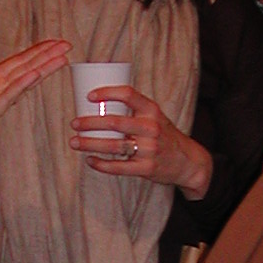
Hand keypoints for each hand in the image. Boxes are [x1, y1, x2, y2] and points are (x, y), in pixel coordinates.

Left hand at [0, 34, 70, 181]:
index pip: (18, 63)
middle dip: (46, 58)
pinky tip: (34, 75)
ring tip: (60, 59)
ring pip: (22, 83)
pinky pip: (7, 98)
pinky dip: (21, 86)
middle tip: (67, 46)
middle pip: (26, 70)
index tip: (54, 43)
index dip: (36, 52)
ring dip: (41, 70)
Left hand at [71, 85, 212, 197]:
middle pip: (114, 122)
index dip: (106, 93)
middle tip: (74, 123)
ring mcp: (149, 149)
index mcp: (152, 110)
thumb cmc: (164, 135)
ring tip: (74, 142)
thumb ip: (133, 111)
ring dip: (89, 144)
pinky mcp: (146, 168)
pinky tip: (90, 160)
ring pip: (113, 146)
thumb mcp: (155, 117)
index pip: (128, 94)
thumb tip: (98, 105)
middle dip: (89, 123)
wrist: (188, 161)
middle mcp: (151, 128)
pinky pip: (119, 167)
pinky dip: (101, 164)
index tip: (89, 96)